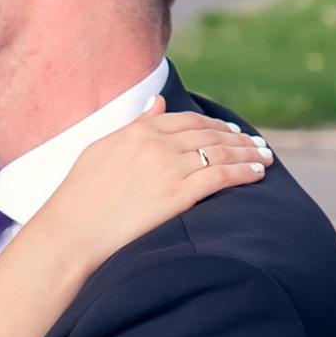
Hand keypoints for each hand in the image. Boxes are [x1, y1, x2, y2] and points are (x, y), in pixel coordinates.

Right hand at [41, 101, 269, 274]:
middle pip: (210, 134)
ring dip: (248, 153)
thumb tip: (157, 102)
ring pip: (221, 152)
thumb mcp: (102, 149)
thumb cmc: (79, 198)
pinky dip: (245, 172)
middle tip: (257, 143)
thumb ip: (133, 124)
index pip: (187, 120)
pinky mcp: (178, 194)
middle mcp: (156, 143)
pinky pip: (222, 176)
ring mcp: (168, 167)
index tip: (230, 130)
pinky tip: (258, 174)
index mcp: (138, 131)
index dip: (214, 124)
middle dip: (238, 138)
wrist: (70, 233)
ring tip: (265, 157)